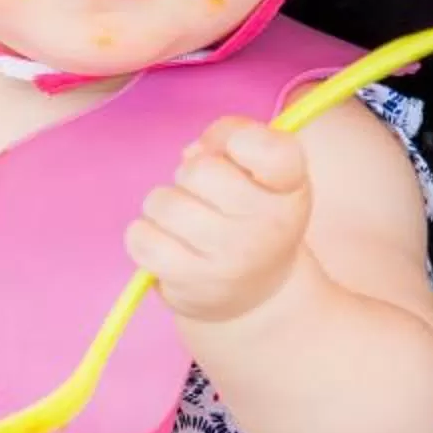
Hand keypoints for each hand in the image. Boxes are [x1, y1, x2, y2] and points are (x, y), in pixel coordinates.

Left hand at [126, 115, 313, 326]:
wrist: (254, 294)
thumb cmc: (249, 216)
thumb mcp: (261, 172)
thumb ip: (231, 139)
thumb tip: (193, 152)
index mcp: (290, 188)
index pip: (274, 151)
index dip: (241, 138)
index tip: (236, 150)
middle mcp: (267, 226)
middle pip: (200, 171)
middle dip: (190, 175)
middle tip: (204, 195)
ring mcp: (230, 258)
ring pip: (164, 203)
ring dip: (163, 205)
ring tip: (185, 222)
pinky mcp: (192, 281)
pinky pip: (142, 238)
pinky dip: (144, 234)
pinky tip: (166, 241)